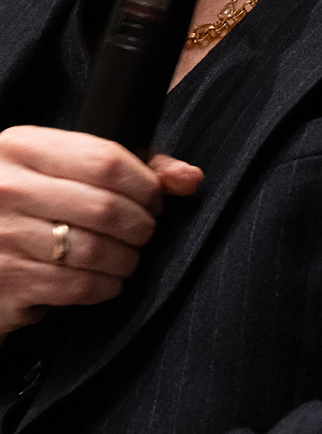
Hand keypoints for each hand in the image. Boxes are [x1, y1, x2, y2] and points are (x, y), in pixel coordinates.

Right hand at [0, 125, 196, 338]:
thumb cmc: (30, 205)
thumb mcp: (65, 168)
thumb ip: (131, 166)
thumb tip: (190, 179)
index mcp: (21, 147)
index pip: (106, 161)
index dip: (146, 185)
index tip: (155, 201)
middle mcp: (5, 188)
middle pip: (106, 208)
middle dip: (141, 226)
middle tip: (143, 234)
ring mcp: (0, 236)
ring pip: (96, 251)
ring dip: (127, 260)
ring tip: (125, 258)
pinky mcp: (6, 281)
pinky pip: (78, 286)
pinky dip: (104, 286)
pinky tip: (101, 280)